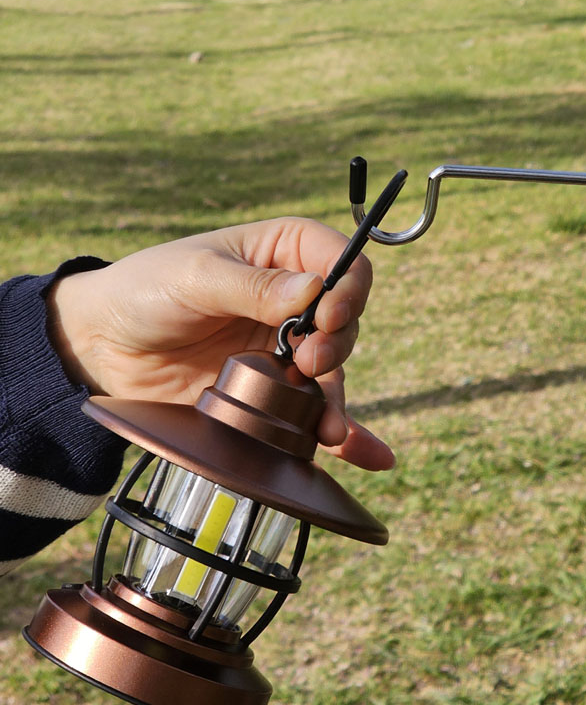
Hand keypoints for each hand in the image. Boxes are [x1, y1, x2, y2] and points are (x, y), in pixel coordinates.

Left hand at [48, 217, 393, 470]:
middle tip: (306, 361)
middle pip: (346, 317)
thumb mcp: (196, 277)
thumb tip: (315, 291)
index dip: (348, 286)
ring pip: (334, 367)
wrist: (104, 347)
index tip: (327, 315)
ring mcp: (285, 346)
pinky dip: (343, 431)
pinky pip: (315, 409)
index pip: (341, 259)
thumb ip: (255, 286)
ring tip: (326, 423)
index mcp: (282, 252)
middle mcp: (293, 298)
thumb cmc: (146, 290)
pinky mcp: (273, 389)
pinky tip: (363, 452)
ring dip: (337, 394)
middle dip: (337, 341)